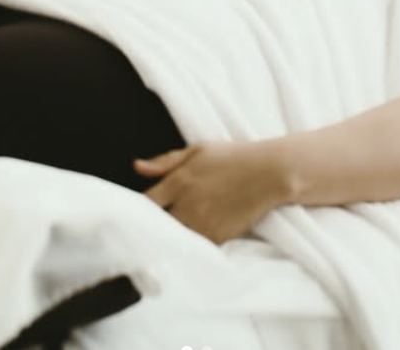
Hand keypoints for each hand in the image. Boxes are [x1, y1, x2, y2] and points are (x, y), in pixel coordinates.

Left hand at [135, 142, 288, 243]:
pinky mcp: (217, 237)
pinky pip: (194, 248)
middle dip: (148, 227)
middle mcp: (187, 205)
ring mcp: (202, 223)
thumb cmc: (233, 157)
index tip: (131, 213)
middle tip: (143, 228)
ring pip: (173, 239)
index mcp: (179, 181)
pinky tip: (185, 242)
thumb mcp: (197, 151)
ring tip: (163, 236)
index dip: (134, 210)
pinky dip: (188, 247)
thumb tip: (136, 167)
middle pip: (155, 226)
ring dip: (167, 238)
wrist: (268, 173)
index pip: (145, 203)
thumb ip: (165, 162)